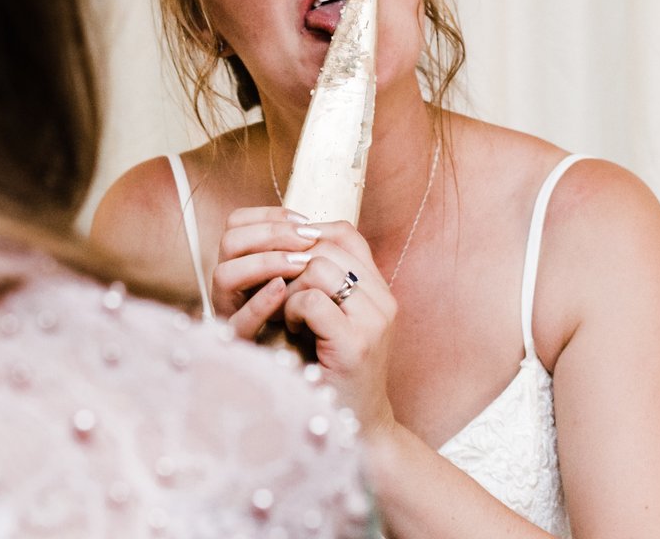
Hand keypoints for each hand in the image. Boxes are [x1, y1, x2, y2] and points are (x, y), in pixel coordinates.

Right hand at [212, 206, 320, 335]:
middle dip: (271, 233)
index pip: (238, 223)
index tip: (304, 221)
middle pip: (229, 240)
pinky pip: (238, 320)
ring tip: (300, 264)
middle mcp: (230, 288)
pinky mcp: (240, 346)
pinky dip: (259, 301)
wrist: (315, 379)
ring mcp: (230, 315)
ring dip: (264, 261)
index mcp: (243, 266)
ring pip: (224, 274)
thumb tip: (322, 227)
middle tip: (307, 239)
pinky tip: (282, 291)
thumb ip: (306, 257)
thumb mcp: (309, 285)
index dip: (269, 216)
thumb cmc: (314, 327)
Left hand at [213, 209, 397, 436]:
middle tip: (277, 290)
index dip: (307, 236)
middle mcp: (382, 300)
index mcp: (378, 289)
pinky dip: (291, 310)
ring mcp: (373, 321)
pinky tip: (291, 328)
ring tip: (287, 313)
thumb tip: (287, 244)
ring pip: (318, 268)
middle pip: (327, 246)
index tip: (283, 259)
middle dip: (290, 263)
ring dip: (290, 287)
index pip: (345, 232)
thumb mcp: (332, 319)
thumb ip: (322, 284)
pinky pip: (312, 301)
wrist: (358, 427)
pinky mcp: (356, 344)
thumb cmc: (333, 371)